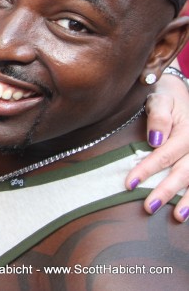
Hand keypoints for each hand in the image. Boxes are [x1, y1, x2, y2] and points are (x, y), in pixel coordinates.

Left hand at [127, 75, 188, 221]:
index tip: (129, 183)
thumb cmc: (164, 97)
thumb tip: (154, 140)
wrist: (181, 94)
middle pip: (184, 171)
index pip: (165, 154)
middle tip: (148, 207)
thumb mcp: (160, 98)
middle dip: (166, 191)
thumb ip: (158, 116)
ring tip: (177, 217)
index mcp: (187, 130)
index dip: (147, 169)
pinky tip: (188, 212)